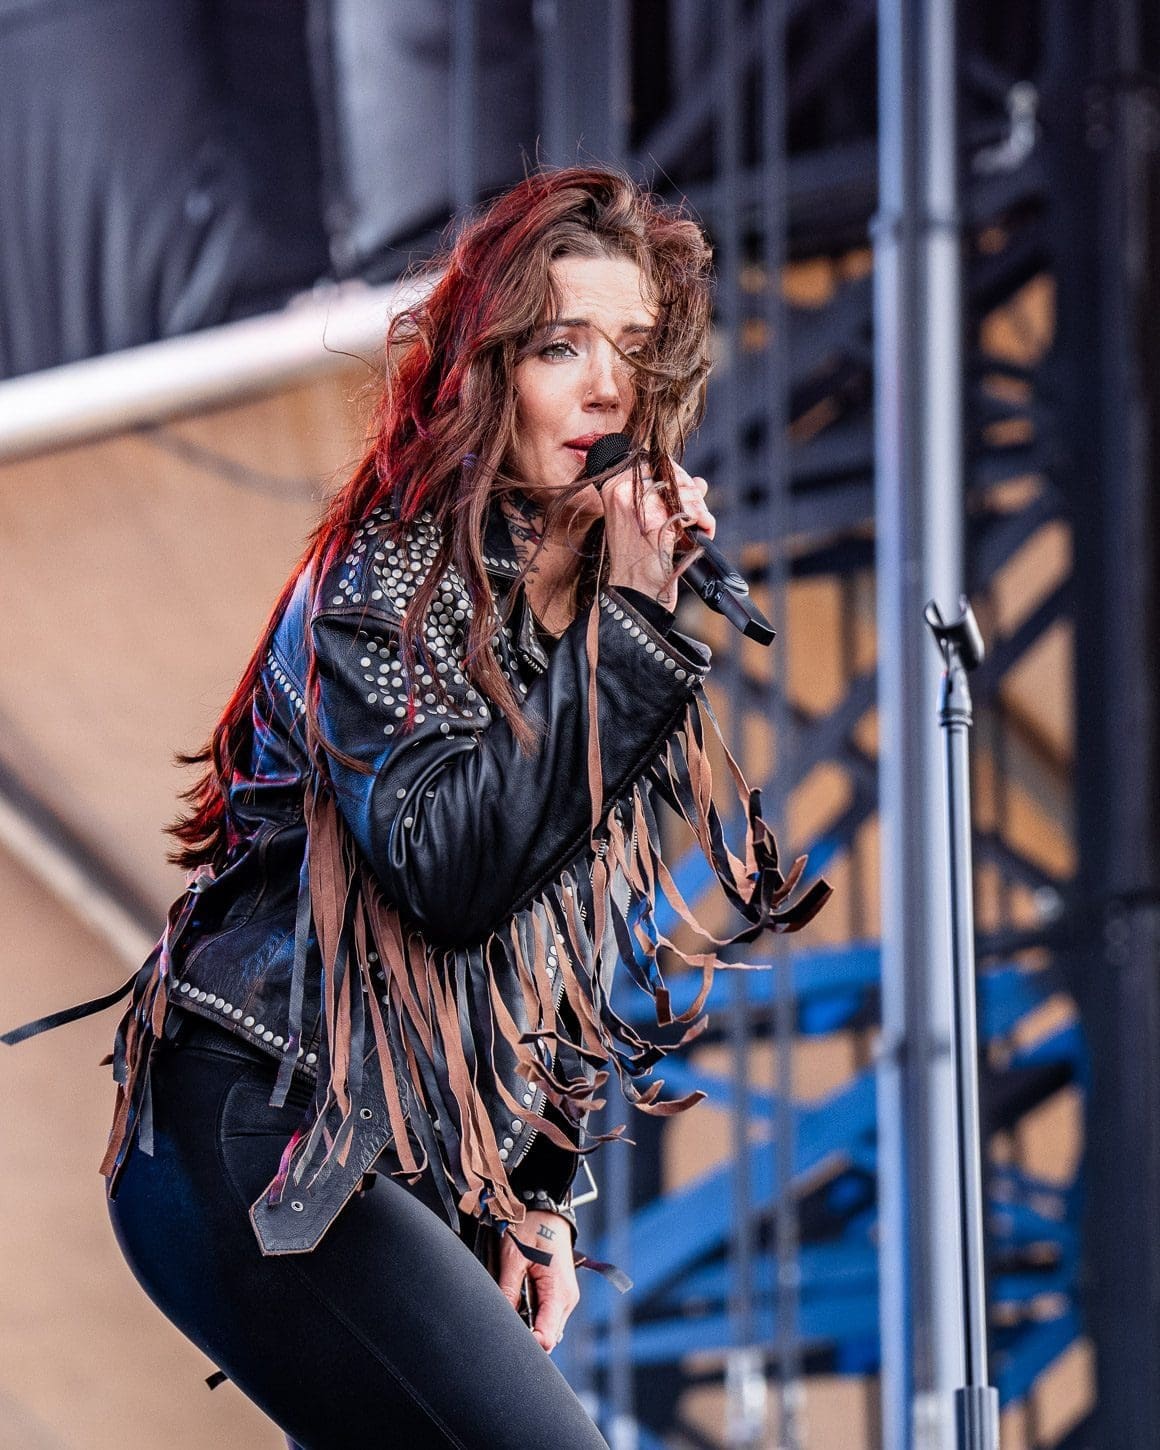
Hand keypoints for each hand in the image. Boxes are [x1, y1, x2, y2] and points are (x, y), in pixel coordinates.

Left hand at [496, 1210, 579, 1353]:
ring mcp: (565, 1296)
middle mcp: (567, 1298)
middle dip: (527, 1334)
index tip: (507, 1336)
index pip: (547, 1336)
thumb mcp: (513, 1258)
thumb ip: (508, 1292)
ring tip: (512, 1305)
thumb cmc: (531, 1226)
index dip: (527, 1343)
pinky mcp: (559, 1291)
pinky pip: (547, 1314)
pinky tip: (520, 1300)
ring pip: (547, 1326)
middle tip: (505, 1319)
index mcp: (559, 1292)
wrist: (545, 1207)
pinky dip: (533, 1314)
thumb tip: (501, 1321)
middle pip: (548, 1336)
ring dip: (529, 1323)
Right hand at [603, 461, 715, 610]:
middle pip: (673, 474)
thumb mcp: (645, 522)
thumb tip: (699, 482)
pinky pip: (693, 511)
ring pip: (686, 491)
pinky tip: (705, 532)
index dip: (677, 475)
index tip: (688, 492)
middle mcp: (622, 492)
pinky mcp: (657, 522)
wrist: (633, 594)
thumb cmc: (638, 562)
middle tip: (697, 515)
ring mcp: (638, 505)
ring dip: (702, 510)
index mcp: (614, 487)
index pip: (654, 461)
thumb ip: (668, 496)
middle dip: (693, 494)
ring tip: (701, 526)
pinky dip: (706, 521)